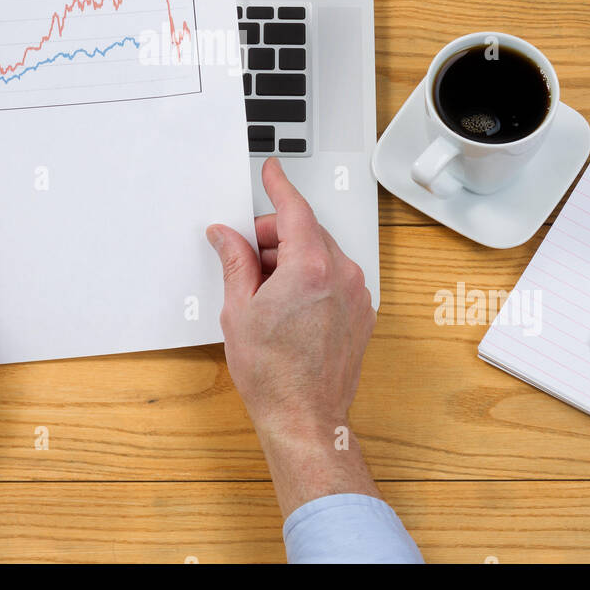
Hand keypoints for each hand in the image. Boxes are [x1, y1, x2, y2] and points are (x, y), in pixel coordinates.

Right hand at [207, 157, 379, 515]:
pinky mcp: (362, 313)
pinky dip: (312, 279)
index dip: (279, 186)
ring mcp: (357, 295)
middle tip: (248, 259)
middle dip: (275, 236)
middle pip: (306, 231)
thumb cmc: (274, 374)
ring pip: (321, 254)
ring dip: (293, 259)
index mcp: (311, 267)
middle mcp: (342, 275)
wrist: (305, 418)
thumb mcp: (239, 309)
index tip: (272, 171)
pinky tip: (289, 307)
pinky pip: (335, 278)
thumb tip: (226, 236)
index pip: (295, 209)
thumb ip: (235, 262)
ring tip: (266, 294)